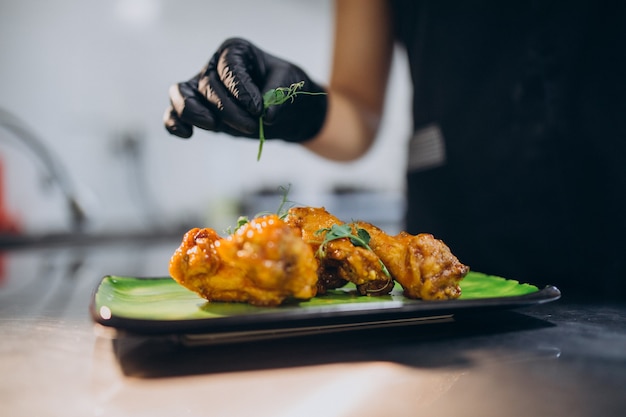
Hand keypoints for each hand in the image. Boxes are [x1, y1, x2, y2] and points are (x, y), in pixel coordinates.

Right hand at [164, 38, 326, 142]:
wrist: (284, 111)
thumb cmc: (285, 89)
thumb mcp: (291, 83)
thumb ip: (279, 94)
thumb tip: (267, 115)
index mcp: (235, 52)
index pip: (229, 68)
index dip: (240, 89)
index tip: (257, 109)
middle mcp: (214, 67)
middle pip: (209, 86)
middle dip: (228, 110)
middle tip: (252, 127)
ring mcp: (201, 89)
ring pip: (184, 97)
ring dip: (194, 113)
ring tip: (213, 127)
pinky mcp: (197, 111)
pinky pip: (174, 114)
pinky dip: (174, 123)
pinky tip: (186, 135)